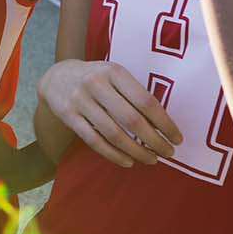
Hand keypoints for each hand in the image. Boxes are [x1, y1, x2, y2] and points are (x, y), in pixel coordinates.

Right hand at [38, 59, 183, 167]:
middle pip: (131, 120)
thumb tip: (163, 125)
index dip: (164, 123)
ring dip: (136, 151)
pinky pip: (94, 140)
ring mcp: (80, 100)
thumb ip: (134, 93)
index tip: (177, 138)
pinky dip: (113, 155)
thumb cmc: (96, 78)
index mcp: (114, 72)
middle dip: (154, 140)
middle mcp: (96, 84)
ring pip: (113, 133)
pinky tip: (128, 162)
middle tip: (168, 153)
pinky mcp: (68, 116)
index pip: (145, 101)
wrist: (55, 77)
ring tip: (151, 159)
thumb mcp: (114, 75)